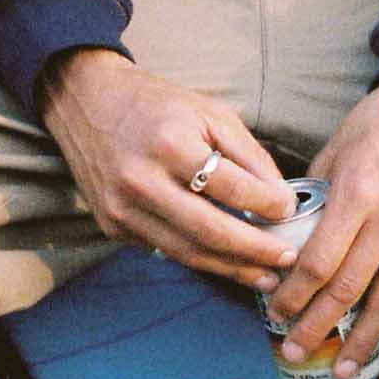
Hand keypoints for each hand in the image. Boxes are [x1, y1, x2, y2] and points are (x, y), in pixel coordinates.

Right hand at [37, 48, 298, 289]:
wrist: (88, 102)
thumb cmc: (158, 105)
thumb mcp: (209, 112)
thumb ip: (247, 154)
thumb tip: (280, 197)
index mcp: (170, 144)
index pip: (230, 188)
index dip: (267, 205)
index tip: (290, 211)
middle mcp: (142, 181)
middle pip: (210, 231)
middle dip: (255, 251)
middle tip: (288, 259)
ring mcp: (122, 209)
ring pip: (187, 252)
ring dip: (232, 269)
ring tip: (265, 276)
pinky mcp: (112, 227)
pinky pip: (164, 249)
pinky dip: (200, 258)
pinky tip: (226, 262)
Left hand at [264, 78, 378, 378]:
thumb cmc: (376, 124)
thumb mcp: (334, 151)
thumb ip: (312, 197)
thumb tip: (285, 238)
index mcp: (358, 195)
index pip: (319, 263)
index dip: (294, 295)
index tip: (275, 313)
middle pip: (349, 292)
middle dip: (317, 327)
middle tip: (293, 350)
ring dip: (361, 341)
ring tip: (340, 368)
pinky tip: (375, 321)